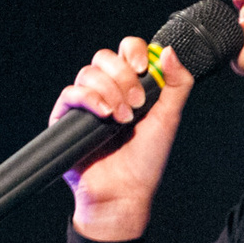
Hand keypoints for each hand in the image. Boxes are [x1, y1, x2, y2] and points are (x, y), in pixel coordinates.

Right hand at [57, 35, 198, 241]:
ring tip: (122, 118)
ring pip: (88, 73)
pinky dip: (89, 98)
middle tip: (137, 102)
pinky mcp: (67, 118)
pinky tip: (104, 114)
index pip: (127, 50)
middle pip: (105, 57)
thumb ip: (177, 83)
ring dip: (110, 91)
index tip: (144, 68)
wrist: (124, 191)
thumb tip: (169, 50)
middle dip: (123, 76)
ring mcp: (86, 103)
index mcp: (130, 86)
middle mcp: (107, 90)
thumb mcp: (169, 117)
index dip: (134, 51)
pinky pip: (70, 93)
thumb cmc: (145, 160)